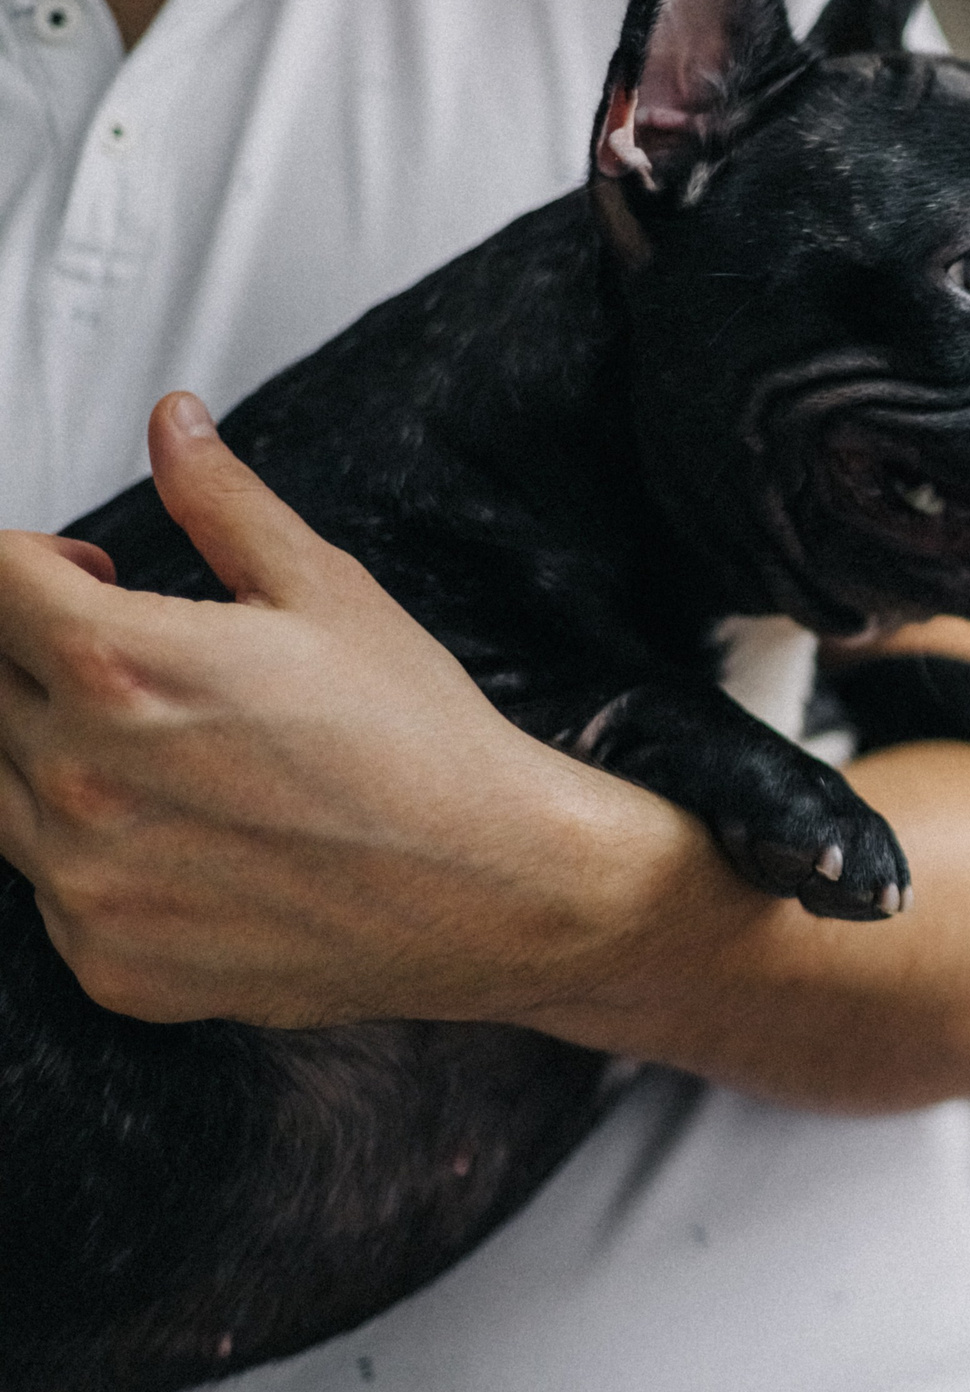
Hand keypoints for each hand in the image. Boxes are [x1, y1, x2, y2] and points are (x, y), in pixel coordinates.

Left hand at [0, 393, 664, 1028]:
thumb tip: (173, 428)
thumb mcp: (329, 593)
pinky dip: (99, 860)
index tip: (81, 575)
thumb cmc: (426, 747)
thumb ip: (222, 503)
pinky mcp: (113, 963)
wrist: (498, 888)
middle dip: (42, 658)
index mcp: (118, 666)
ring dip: (56, 755)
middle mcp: (80, 777)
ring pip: (0, 794)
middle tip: (142, 666)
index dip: (30, 562)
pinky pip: (51, 896)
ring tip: (170, 755)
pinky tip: (193, 838)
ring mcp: (86, 883)